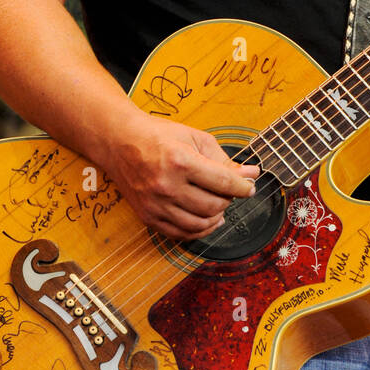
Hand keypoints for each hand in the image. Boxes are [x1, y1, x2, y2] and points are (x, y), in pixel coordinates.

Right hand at [102, 114, 259, 240]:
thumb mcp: (194, 138)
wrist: (120, 142)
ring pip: (199, 224)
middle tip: (230, 191)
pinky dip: (199, 231)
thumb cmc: (158, 136)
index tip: (250, 186)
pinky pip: (180, 234)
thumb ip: (223, 159)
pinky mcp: (148, 216)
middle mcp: (166, 185)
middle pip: (213, 205)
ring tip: (220, 205)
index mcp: (180, 161)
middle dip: (229, 199)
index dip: (243, 186)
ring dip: (216, 216)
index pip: (222, 181)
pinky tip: (207, 220)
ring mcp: (155, 204)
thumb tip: (249, 174)